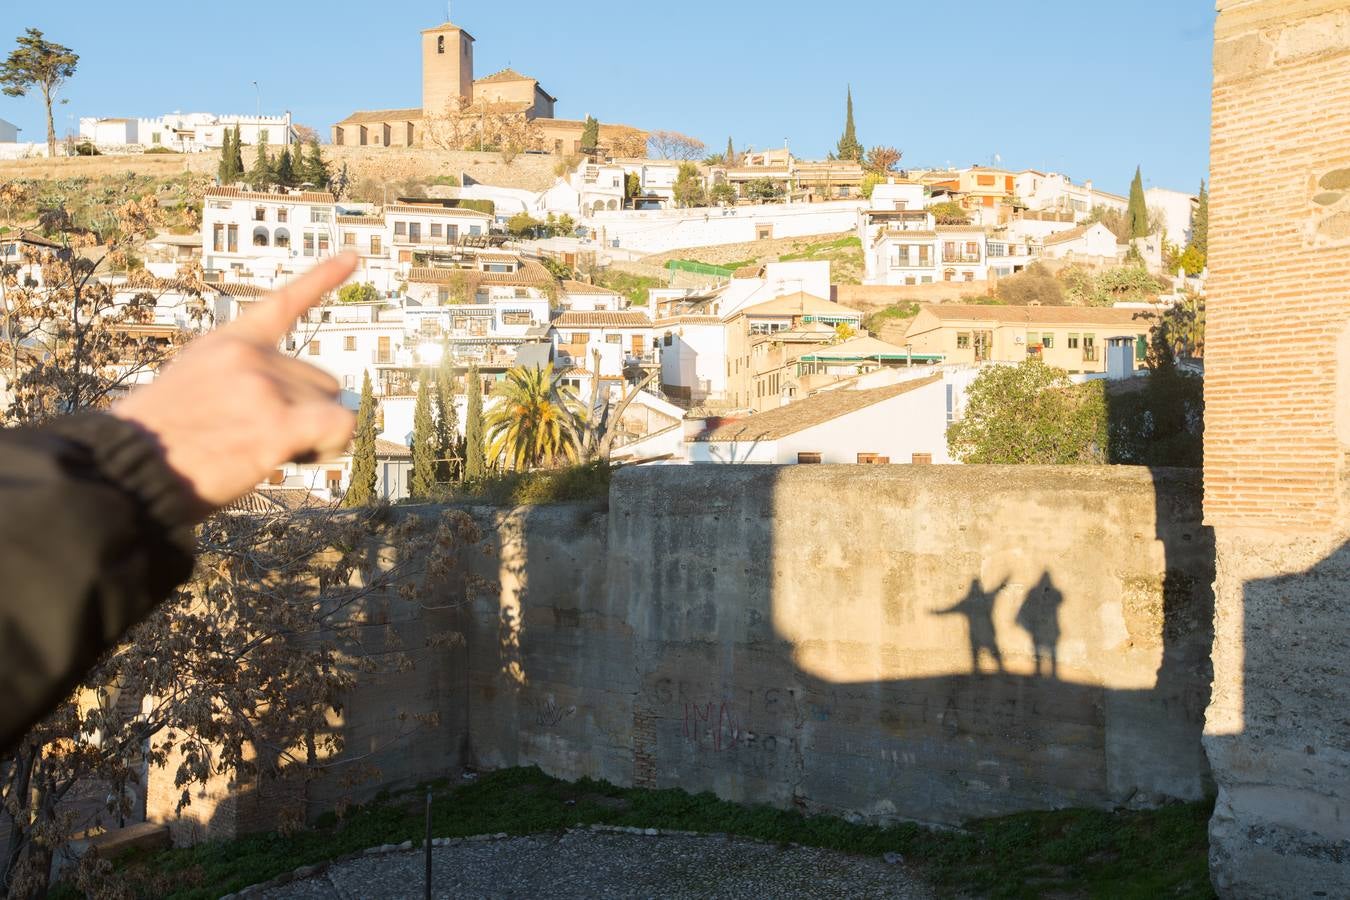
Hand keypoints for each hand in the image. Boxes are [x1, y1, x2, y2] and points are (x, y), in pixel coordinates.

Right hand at [112, 253, 359, 515]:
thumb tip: (283, 402)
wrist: (128, 465)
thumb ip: (238, 378)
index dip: (322, 278)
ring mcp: (264, 386)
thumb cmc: (157, 439)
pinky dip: (332, 444)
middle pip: (322, 380)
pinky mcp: (276, 422)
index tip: (352, 256)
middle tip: (259, 437)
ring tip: (263, 452)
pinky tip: (304, 453)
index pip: (285, 303)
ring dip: (313, 436)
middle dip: (304, 413)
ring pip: (331, 408)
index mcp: (228, 342)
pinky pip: (339, 426)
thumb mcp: (192, 383)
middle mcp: (251, 356)